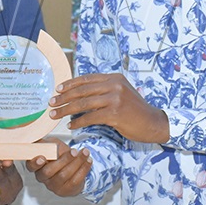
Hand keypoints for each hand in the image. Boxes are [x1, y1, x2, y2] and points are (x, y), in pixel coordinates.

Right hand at [26, 137, 91, 196]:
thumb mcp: (52, 144)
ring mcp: (54, 186)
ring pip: (64, 175)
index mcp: (36, 165)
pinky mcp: (66, 190)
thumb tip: (41, 136)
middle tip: (73, 151)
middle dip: (63, 160)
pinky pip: (75, 180)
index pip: (30, 166)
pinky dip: (83, 168)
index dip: (35, 163)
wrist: (72, 166)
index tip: (42, 157)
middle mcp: (43, 177)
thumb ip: (46, 142)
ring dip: (76, 162)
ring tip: (85, 152)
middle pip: (49, 171)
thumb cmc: (59, 154)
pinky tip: (88, 160)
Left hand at [47, 73, 169, 142]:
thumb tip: (80, 95)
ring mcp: (115, 98)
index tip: (58, 89)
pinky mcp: (115, 113)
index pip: (87, 79)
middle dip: (64, 97)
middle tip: (51, 103)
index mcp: (114, 78)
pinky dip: (78, 122)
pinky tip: (71, 126)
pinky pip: (90, 117)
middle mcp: (114, 85)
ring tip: (55, 115)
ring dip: (66, 110)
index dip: (70, 84)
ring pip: (84, 103)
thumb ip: (104, 91)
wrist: (154, 122)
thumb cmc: (135, 111)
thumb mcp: (121, 93)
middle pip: (82, 90)